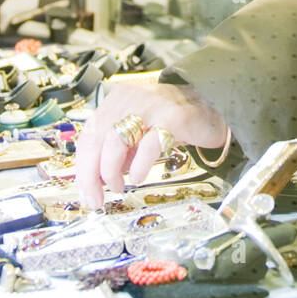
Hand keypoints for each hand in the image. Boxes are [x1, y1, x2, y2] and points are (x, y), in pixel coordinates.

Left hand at [75, 78, 228, 209]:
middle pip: (96, 138)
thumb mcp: (138, 132)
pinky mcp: (172, 117)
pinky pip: (148, 146)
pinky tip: (139, 177)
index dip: (83, 167)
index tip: (86, 192)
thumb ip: (118, 150)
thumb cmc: (172, 121)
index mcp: (117, 100)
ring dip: (111, 170)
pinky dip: (139, 167)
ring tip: (119, 186)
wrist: (213, 106)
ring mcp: (150, 106)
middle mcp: (130, 98)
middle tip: (96, 199)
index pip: (88, 135)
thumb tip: (97, 180)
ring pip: (115, 141)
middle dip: (90, 175)